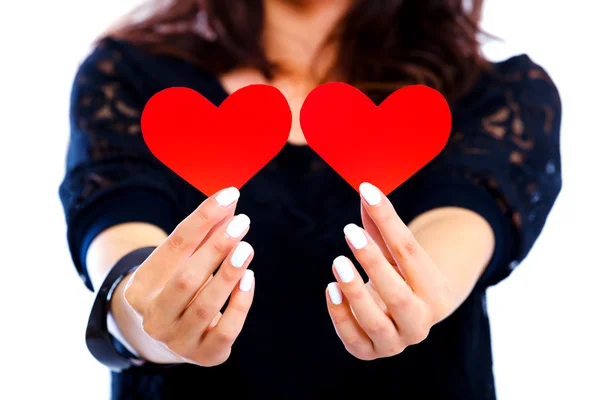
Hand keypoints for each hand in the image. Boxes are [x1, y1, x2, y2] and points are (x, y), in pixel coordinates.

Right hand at [118, 187, 255, 366]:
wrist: (171, 338)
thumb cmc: (179, 287)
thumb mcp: (182, 261)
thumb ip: (204, 234)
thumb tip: (230, 202)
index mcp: (140, 288)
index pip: (173, 247)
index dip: (203, 219)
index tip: (229, 196)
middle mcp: (154, 318)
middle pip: (186, 279)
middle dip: (216, 247)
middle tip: (242, 222)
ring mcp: (178, 341)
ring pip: (205, 306)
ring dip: (229, 274)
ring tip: (247, 247)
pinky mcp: (205, 356)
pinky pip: (226, 330)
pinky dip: (240, 303)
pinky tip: (249, 278)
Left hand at [325, 182, 453, 360]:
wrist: (406, 315)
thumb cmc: (399, 273)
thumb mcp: (395, 250)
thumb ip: (381, 223)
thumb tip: (365, 186)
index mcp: (433, 290)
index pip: (410, 253)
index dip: (388, 222)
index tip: (367, 194)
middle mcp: (419, 321)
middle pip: (398, 296)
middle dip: (373, 263)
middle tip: (350, 233)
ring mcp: (395, 342)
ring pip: (376, 323)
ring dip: (355, 293)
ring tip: (337, 262)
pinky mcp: (369, 352)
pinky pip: (353, 339)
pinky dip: (340, 315)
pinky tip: (331, 289)